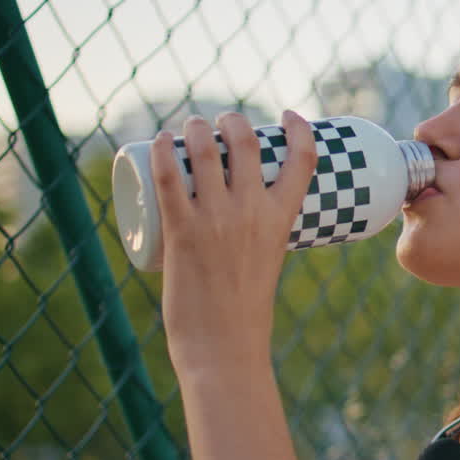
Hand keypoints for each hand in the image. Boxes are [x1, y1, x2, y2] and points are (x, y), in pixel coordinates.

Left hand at [150, 110, 318, 379]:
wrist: (224, 344)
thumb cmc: (245, 310)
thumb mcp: (267, 260)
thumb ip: (256, 234)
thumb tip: (235, 215)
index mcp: (281, 220)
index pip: (302, 158)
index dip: (299, 128)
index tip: (289, 116)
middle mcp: (251, 212)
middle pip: (246, 142)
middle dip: (233, 121)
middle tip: (222, 124)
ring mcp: (215, 219)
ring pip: (204, 150)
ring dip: (196, 127)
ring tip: (190, 126)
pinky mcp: (181, 231)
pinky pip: (167, 177)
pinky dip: (160, 150)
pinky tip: (157, 139)